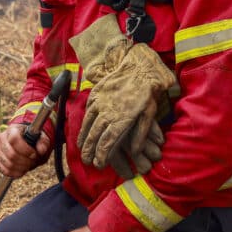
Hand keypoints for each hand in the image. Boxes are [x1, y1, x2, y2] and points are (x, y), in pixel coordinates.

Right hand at [0, 123, 50, 177]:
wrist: (23, 142)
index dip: (25, 149)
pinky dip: (15, 173)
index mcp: (12, 130)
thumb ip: (43, 143)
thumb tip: (41, 150)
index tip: (34, 154)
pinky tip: (22, 170)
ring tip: (28, 165)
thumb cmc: (32, 140)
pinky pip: (4, 171)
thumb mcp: (41, 138)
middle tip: (33, 161)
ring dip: (22, 168)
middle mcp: (1, 138)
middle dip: (25, 161)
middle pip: (11, 154)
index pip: (14, 139)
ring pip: (8, 164)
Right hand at [78, 43, 173, 168]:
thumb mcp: (149, 113)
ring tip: (81, 149)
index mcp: (122, 119)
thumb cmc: (147, 92)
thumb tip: (135, 150)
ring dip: (84, 138)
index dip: (101, 155)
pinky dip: (84, 123)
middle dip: (90, 151)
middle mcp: (108, 112)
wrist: (138, 67)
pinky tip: (83, 130)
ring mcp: (100, 102)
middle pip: (95, 136)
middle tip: (87, 161)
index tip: (98, 164)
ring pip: (88, 124)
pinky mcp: (96, 94)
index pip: (108, 142)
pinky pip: (87, 111)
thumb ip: (141, 133)